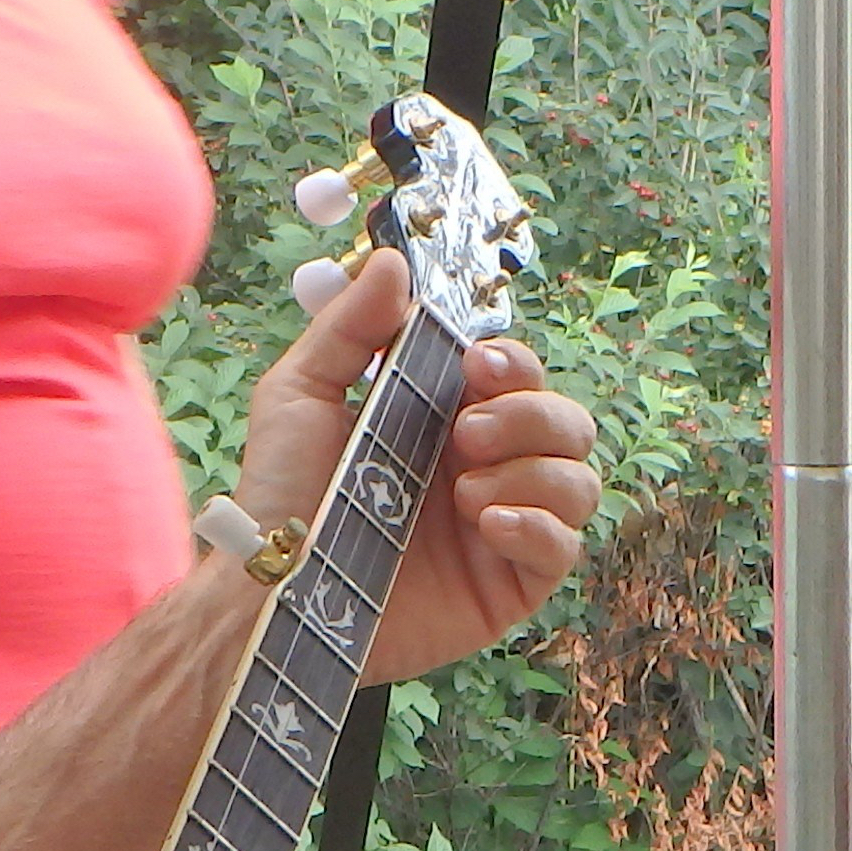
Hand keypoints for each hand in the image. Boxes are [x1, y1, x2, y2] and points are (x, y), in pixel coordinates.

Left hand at [228, 250, 599, 680]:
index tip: (476, 366)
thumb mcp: (301, 394)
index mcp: (446, 418)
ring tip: (466, 494)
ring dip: (534, 473)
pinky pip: (565, 548)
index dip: (513, 364)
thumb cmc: (281, 493)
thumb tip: (393, 261)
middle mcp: (487, 468)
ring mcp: (504, 528)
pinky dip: (539, 527)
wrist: (272, 589)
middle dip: (530, 416)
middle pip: (567, 423)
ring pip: (579, 482)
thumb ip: (351, 327)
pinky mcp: (509, 586)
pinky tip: (489, 525)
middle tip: (466, 435)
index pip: (517, 376)